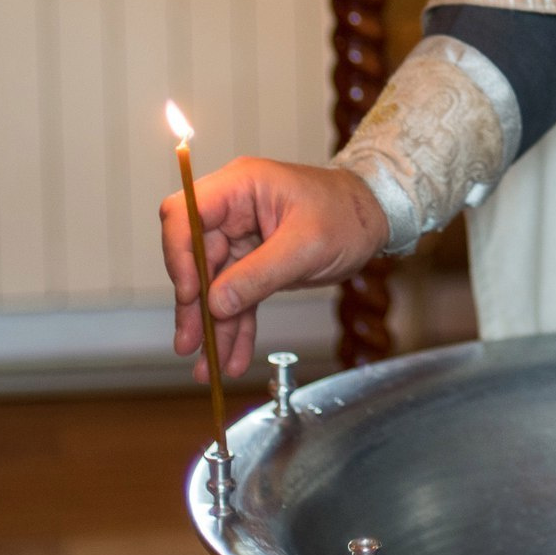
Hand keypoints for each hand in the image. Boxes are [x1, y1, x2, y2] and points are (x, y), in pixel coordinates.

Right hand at [159, 157, 388, 382]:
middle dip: (193, 305)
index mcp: (240, 188)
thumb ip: (258, 274)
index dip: (180, 254)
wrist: (375, 219)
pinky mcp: (253, 263)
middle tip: (189, 343)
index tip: (191, 293)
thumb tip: (216, 303)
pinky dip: (235, 328)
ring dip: (210, 327)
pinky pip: (236, 298)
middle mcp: (233, 210)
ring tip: (205, 367)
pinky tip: (232, 357)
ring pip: (213, 286)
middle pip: (194, 258)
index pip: (184, 214)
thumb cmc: (348, 214)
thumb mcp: (306, 245)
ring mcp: (241, 238)